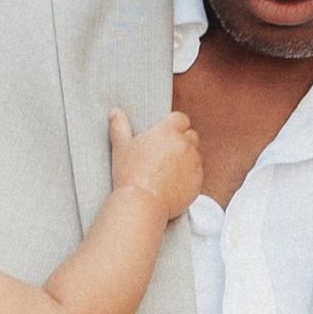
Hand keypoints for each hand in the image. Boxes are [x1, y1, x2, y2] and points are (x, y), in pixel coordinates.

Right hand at [108, 106, 202, 221]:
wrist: (143, 202)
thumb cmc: (130, 173)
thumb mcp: (121, 147)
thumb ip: (119, 126)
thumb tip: (115, 111)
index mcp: (168, 131)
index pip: (181, 118)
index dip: (175, 125)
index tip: (167, 134)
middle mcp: (185, 144)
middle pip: (192, 135)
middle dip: (183, 141)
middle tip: (167, 152)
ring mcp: (193, 164)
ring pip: (196, 156)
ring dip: (187, 159)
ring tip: (169, 170)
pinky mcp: (197, 182)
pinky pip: (197, 175)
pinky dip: (189, 177)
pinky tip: (174, 183)